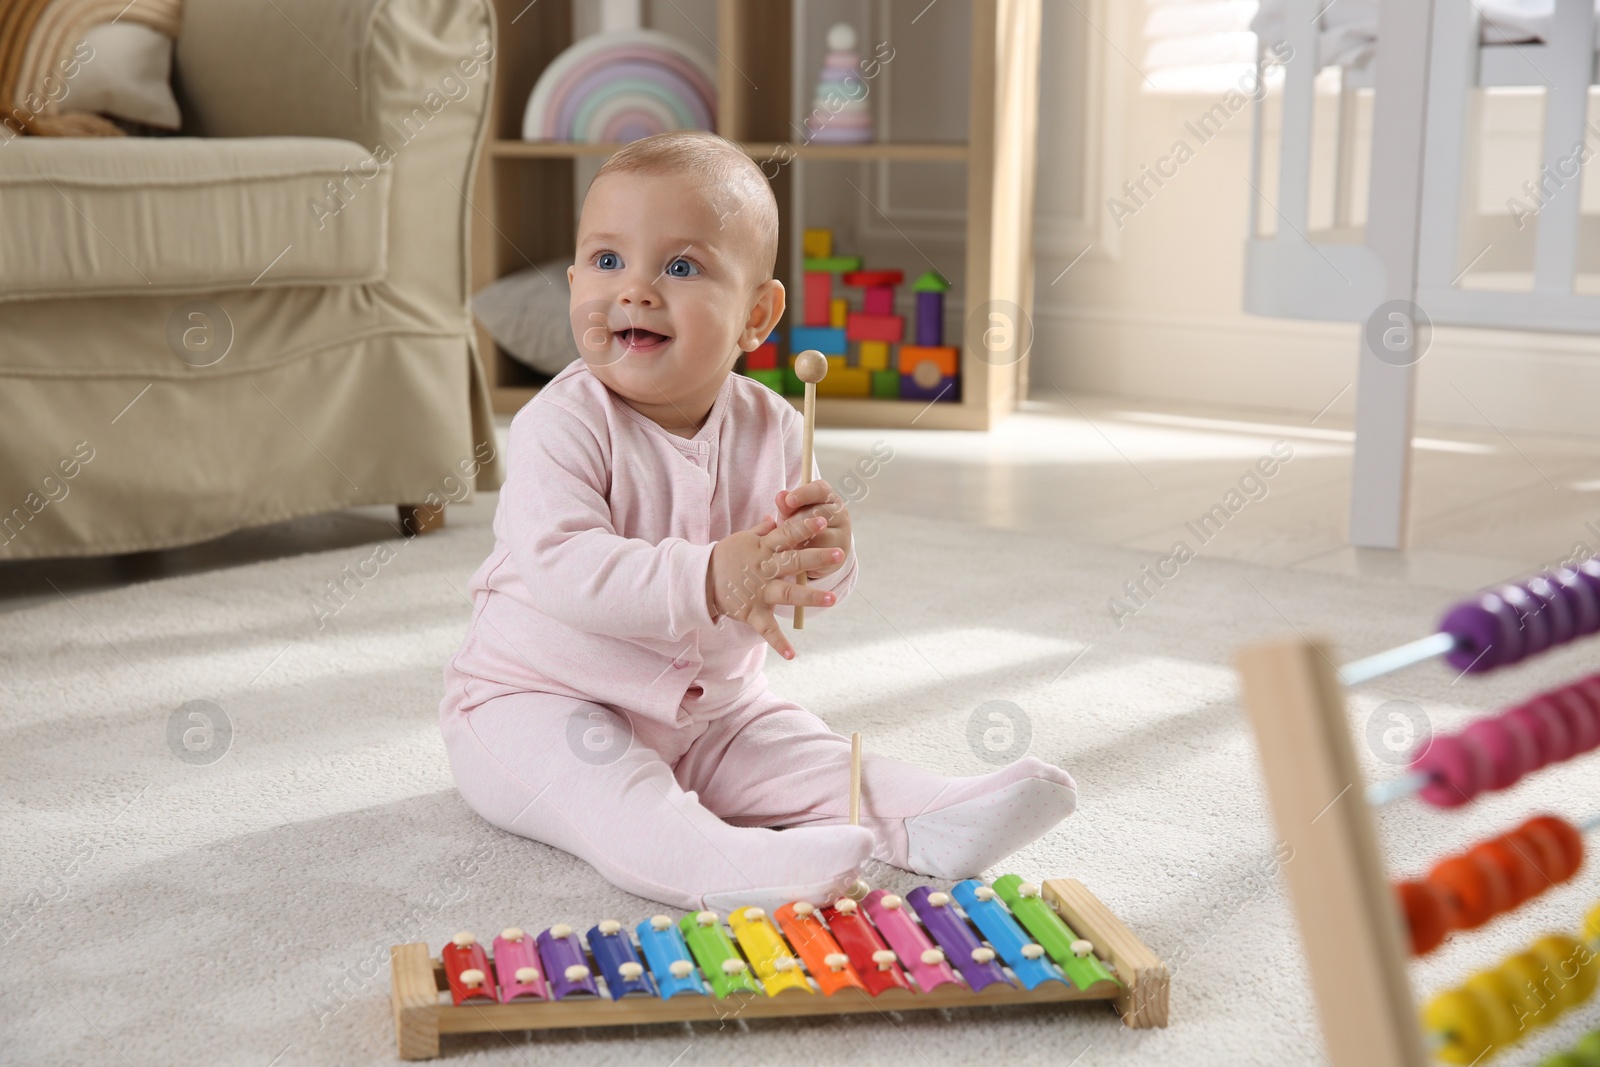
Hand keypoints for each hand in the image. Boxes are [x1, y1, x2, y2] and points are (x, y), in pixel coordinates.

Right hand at [707, 512, 845, 659]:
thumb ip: (763, 530)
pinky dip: (779, 643)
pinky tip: (792, 655)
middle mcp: (764, 569)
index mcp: (763, 548)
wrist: (699, 579)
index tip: (822, 520)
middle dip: (817, 558)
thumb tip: (777, 517)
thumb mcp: (743, 539)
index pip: (787, 534)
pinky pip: (767, 629)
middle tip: (840, 554)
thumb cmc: (725, 556)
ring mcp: (759, 592)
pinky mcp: (752, 612)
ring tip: (832, 598)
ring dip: (810, 596)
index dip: (804, 527)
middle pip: (794, 561)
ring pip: (787, 593)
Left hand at [766, 479, 850, 579]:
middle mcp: (840, 512)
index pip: (820, 490)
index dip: (804, 494)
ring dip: (801, 540)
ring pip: (821, 535)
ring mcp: (843, 533)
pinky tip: (797, 555)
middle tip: (784, 528)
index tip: (789, 500)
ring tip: (789, 544)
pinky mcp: (841, 553)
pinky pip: (822, 554)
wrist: (814, 553)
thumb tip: (780, 496)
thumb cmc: (800, 526)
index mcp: (828, 496)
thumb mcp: (791, 514)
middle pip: (820, 512)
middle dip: (798, 521)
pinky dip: (807, 555)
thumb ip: (785, 506)